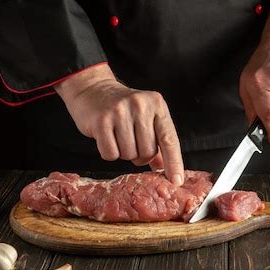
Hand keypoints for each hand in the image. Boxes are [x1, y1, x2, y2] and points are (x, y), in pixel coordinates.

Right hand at [54, 64, 183, 184]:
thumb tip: (165, 168)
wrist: (93, 88)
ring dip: (124, 153)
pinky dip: (109, 153)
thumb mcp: (146, 116)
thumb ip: (158, 140)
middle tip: (131, 141)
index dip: (173, 162)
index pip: (169, 139)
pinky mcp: (101, 121)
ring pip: (129, 154)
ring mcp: (120, 112)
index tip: (176, 181)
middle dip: (140, 155)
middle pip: (148, 152)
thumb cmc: (123, 107)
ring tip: (118, 136)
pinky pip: (111, 154)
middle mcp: (140, 106)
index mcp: (157, 104)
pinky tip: (107, 138)